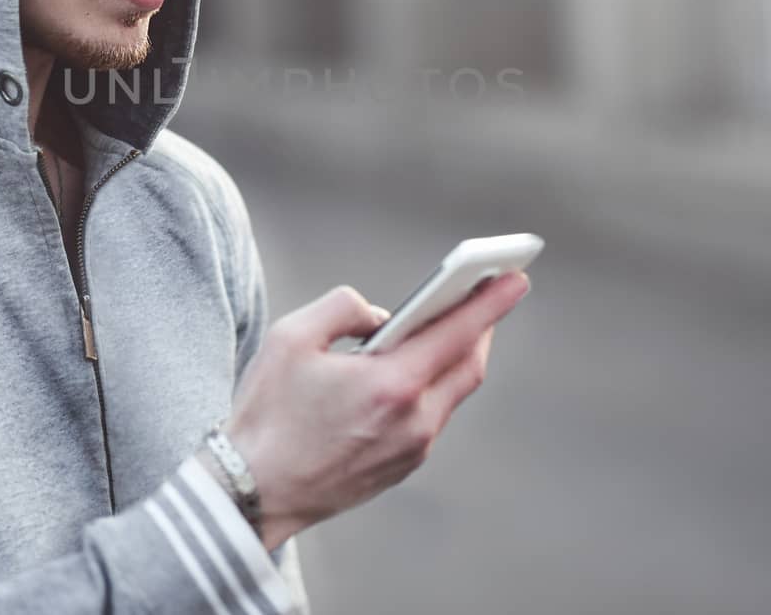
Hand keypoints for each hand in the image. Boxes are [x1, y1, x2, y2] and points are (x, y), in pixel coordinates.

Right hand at [224, 270, 528, 549]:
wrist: (253, 493)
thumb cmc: (268, 414)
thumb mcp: (292, 338)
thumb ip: (343, 307)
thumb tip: (380, 316)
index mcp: (391, 385)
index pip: (458, 333)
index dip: (491, 302)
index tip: (517, 277)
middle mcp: (413, 421)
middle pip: (468, 366)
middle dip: (481, 326)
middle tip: (486, 293)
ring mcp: (411, 449)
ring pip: (451, 394)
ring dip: (455, 356)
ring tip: (450, 325)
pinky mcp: (401, 467)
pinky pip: (431, 417)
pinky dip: (432, 385)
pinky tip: (415, 368)